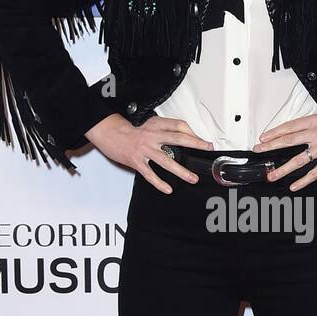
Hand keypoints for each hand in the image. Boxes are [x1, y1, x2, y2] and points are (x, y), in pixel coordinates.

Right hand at [84, 114, 213, 193]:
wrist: (111, 135)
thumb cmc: (132, 133)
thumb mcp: (151, 126)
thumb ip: (166, 131)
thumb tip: (186, 137)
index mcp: (156, 126)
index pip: (178, 126)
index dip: (192, 133)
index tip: (203, 141)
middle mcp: (152, 136)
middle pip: (177, 138)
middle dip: (194, 144)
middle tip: (206, 149)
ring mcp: (144, 149)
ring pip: (166, 161)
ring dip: (181, 171)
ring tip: (192, 178)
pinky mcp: (136, 161)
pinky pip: (150, 174)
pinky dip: (159, 183)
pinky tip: (168, 189)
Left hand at [252, 114, 316, 189]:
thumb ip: (314, 130)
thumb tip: (301, 139)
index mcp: (314, 121)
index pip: (289, 127)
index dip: (274, 133)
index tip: (263, 137)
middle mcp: (316, 134)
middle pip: (288, 141)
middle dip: (270, 147)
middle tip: (258, 151)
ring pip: (297, 160)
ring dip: (282, 169)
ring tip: (271, 176)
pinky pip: (313, 173)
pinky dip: (303, 181)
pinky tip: (294, 187)